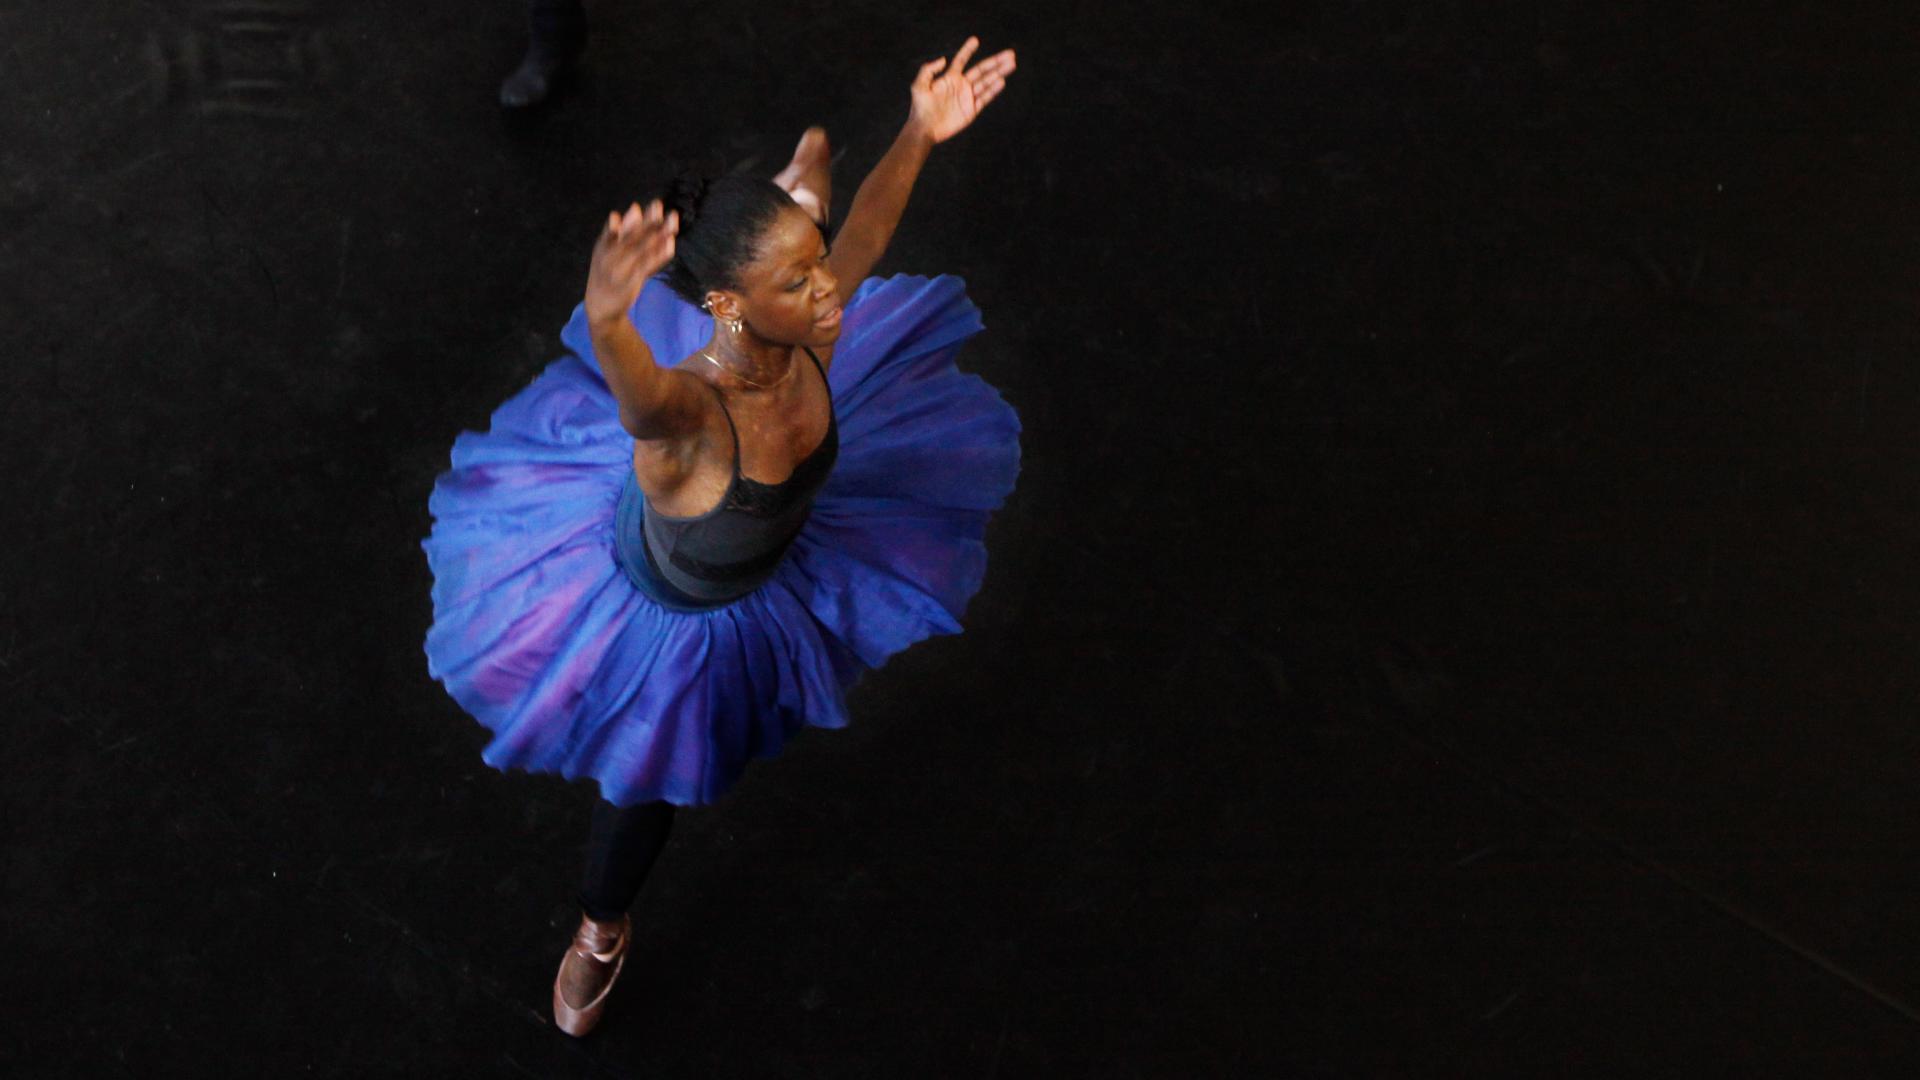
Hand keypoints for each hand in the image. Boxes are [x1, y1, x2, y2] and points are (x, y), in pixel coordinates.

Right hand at [585, 200, 677, 324]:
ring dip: (658, 234)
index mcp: (602, 247)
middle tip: (659, 206)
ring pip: (642, 250)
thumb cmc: (607, 273)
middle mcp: (609, 258)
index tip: (638, 208)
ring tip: (672, 221)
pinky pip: (648, 267)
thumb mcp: (607, 251)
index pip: (615, 231)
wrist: (600, 307)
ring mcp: (620, 271)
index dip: (628, 221)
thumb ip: (623, 231)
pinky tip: (671, 243)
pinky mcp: (632, 283)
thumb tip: (636, 208)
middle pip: (631, 238)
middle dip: (647, 222)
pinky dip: (659, 255)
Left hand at [907, 36, 1016, 144]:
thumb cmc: (920, 107)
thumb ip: (928, 70)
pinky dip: (993, 90)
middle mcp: (961, 86)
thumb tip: (944, 59)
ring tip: (1011, 64)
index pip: (961, 60)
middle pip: (982, 70)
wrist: (925, 129)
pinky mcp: (971, 110)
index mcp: (950, 78)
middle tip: (1010, 54)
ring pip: (987, 82)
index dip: (968, 50)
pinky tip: (1001, 81)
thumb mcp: (919, 85)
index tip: (975, 40)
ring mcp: (967, 97)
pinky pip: (985, 98)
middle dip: (995, 61)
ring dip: (999, 73)